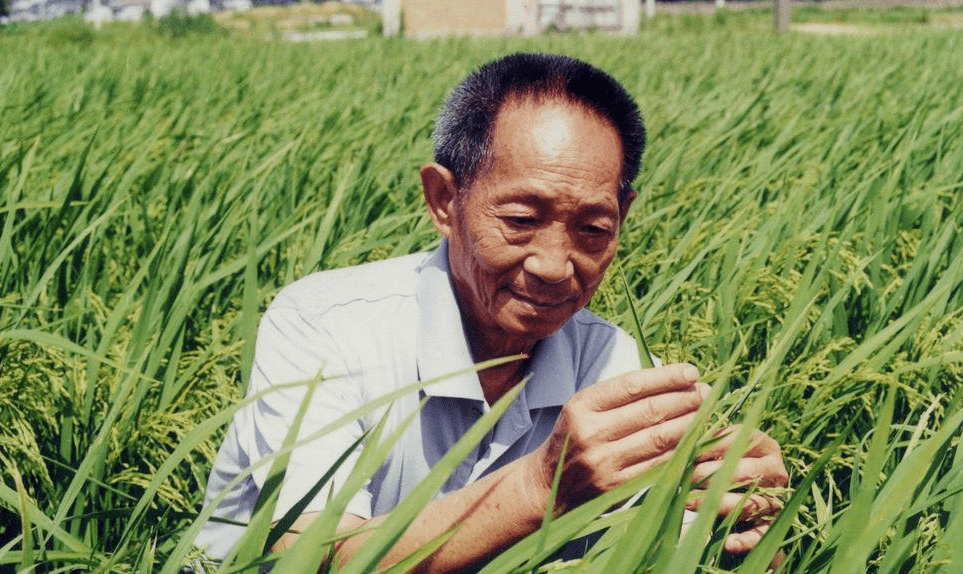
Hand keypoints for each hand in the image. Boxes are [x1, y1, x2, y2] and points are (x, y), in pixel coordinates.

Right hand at [528, 363, 708, 511]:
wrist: (550, 483)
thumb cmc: (577, 435)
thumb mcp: (586, 407)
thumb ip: (621, 394)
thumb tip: (671, 380)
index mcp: (582, 405)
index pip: (632, 385)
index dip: (666, 377)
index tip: (691, 372)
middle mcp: (591, 432)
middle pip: (650, 411)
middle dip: (684, 399)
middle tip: (705, 393)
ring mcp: (604, 462)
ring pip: (659, 438)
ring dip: (689, 423)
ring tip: (705, 413)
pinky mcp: (616, 486)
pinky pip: (658, 464)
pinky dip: (680, 450)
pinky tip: (694, 440)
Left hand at [690, 426, 788, 554]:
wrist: (730, 494)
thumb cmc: (716, 463)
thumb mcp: (713, 449)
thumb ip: (704, 442)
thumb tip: (688, 438)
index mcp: (763, 445)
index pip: (740, 442)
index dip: (713, 447)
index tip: (691, 452)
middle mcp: (774, 471)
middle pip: (746, 473)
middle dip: (712, 475)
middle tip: (686, 478)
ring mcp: (775, 498)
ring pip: (750, 503)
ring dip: (718, 504)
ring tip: (689, 503)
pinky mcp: (769, 525)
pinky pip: (760, 535)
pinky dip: (745, 540)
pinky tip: (728, 543)